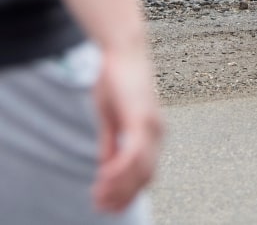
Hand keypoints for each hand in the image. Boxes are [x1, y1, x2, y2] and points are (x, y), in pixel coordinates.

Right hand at [90, 42, 163, 212]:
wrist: (123, 49)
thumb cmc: (116, 79)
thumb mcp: (109, 117)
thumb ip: (111, 143)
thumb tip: (106, 168)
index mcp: (152, 133)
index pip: (144, 173)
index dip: (127, 193)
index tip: (108, 206)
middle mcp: (157, 132)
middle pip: (145, 177)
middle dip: (123, 196)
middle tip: (100, 208)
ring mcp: (151, 126)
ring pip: (141, 169)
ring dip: (119, 187)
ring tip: (99, 197)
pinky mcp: (141, 118)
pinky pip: (134, 153)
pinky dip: (120, 170)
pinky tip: (103, 178)